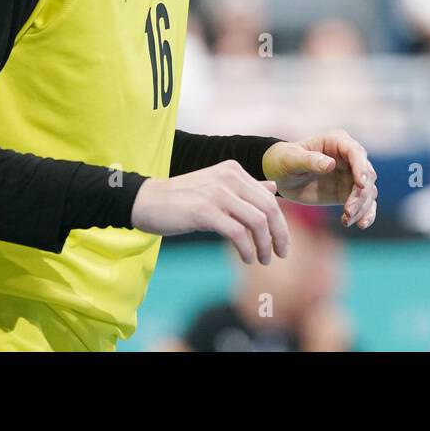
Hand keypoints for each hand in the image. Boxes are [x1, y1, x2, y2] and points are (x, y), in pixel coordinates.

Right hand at [130, 160, 289, 264]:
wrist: (146, 201)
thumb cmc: (182, 198)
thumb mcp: (216, 188)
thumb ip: (245, 188)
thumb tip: (273, 188)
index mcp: (234, 171)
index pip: (269, 197)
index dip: (280, 222)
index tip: (282, 242)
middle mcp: (229, 177)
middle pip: (269, 208)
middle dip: (279, 234)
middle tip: (280, 254)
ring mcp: (217, 193)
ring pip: (257, 221)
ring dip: (264, 245)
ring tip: (262, 259)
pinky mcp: (205, 211)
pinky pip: (238, 233)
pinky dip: (246, 249)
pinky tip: (246, 258)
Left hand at [262, 129, 378, 228]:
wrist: (280, 177)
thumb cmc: (284, 160)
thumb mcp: (292, 159)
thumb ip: (310, 160)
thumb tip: (330, 164)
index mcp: (337, 141)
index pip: (356, 152)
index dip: (361, 168)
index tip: (360, 185)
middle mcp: (349, 157)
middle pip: (366, 174)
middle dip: (361, 194)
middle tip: (348, 210)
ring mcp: (351, 175)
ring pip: (368, 191)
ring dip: (362, 207)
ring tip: (347, 220)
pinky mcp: (348, 193)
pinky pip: (364, 203)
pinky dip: (366, 214)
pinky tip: (361, 224)